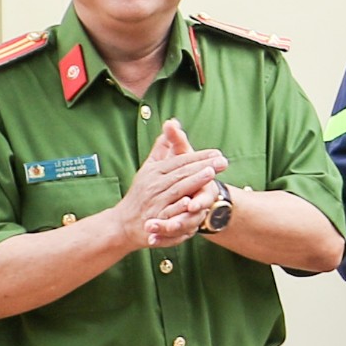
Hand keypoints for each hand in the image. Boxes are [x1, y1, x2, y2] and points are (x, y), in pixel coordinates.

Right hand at [115, 118, 225, 248]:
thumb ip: (162, 149)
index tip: (217, 153)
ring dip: (193, 181)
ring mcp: (155, 201)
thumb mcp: (149, 168)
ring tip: (211, 173)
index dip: (198, 156)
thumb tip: (171, 124)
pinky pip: (168, 212)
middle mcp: (154, 184)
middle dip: (202, 166)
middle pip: (181, 173)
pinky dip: (179, 207)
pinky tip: (191, 203)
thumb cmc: (141, 193)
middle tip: (222, 161)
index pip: (180, 161)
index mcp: (155, 171)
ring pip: (177, 190)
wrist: (123, 222)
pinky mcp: (155, 219)